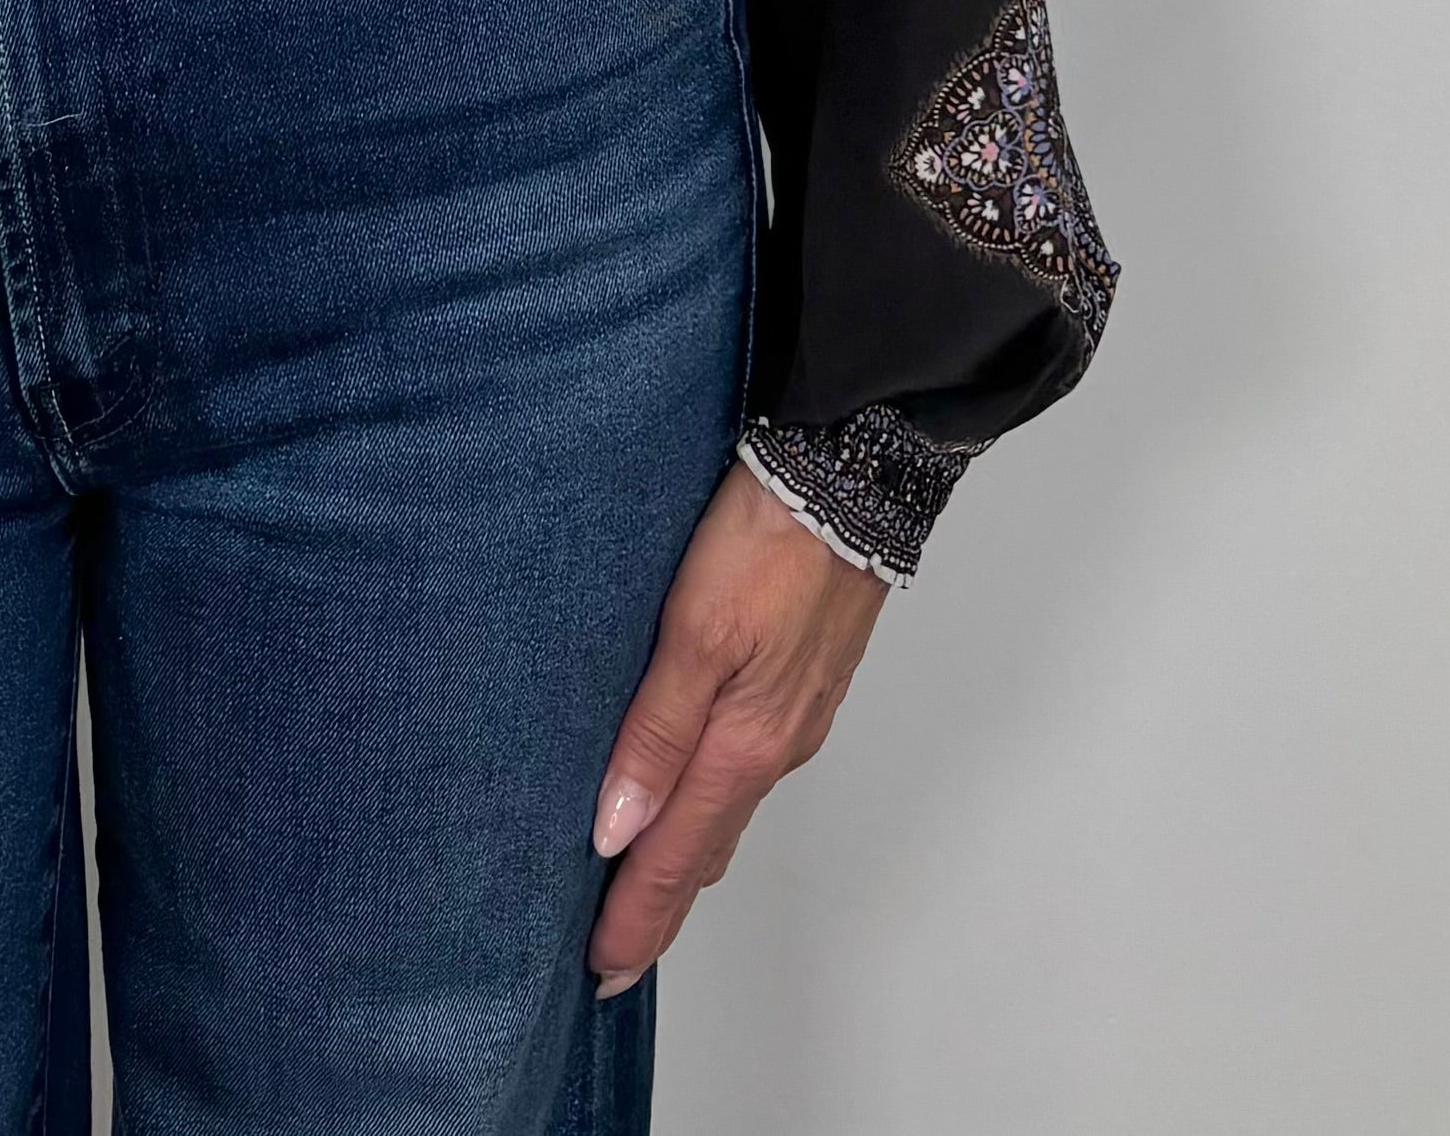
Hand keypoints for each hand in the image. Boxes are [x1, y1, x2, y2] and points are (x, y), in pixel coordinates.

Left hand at [586, 459, 886, 991]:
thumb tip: (615, 829)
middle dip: (659, 904)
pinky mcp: (802, 682)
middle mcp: (774, 745)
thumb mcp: (692, 633)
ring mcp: (794, 716)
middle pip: (705, 848)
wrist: (849, 480)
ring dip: (686, 856)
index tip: (600, 969)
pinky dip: (712, 805)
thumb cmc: (767, 540)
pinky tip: (690, 794)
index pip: (675, 856)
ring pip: (729, 810)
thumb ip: (654, 733)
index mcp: (744, 742)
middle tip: (614, 951)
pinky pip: (748, 769)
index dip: (636, 917)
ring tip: (642, 886)